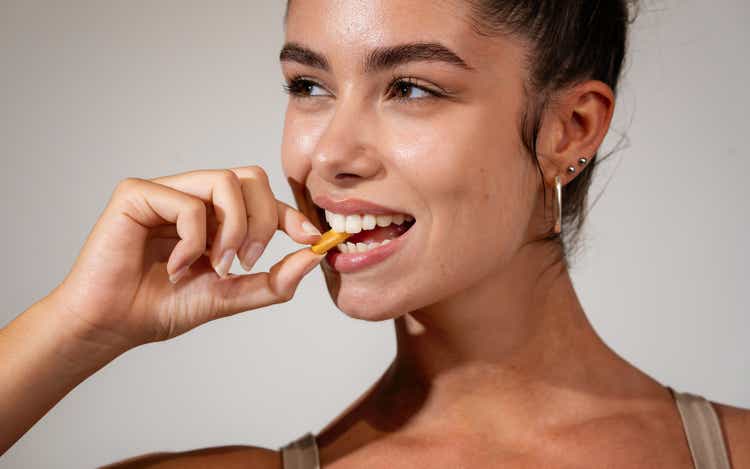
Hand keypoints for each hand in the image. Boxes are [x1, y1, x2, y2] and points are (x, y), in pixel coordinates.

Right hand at [46, 166, 323, 351]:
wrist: (114, 324)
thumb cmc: (163, 307)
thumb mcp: (230, 295)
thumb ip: (272, 281)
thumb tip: (313, 257)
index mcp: (214, 216)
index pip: (261, 197)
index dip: (289, 214)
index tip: (311, 239)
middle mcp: (192, 196)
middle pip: (251, 178)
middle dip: (262, 221)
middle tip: (248, 261)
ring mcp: (165, 191)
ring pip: (225, 182)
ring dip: (233, 230)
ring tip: (216, 266)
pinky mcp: (137, 193)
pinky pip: (189, 203)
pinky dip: (193, 241)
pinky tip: (176, 266)